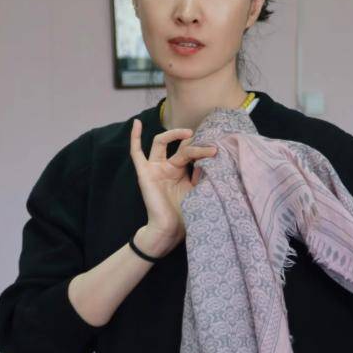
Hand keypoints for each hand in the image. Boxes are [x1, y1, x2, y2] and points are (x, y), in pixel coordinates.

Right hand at [129, 119, 216, 242]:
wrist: (170, 229)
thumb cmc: (185, 213)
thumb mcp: (198, 190)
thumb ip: (202, 174)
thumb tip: (210, 158)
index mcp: (180, 171)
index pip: (191, 152)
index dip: (203, 150)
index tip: (217, 152)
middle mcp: (167, 166)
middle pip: (180, 146)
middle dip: (195, 144)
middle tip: (210, 146)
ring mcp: (155, 168)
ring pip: (161, 142)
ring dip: (174, 134)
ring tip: (189, 133)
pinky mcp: (144, 173)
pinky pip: (136, 152)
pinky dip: (135, 137)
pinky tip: (137, 123)